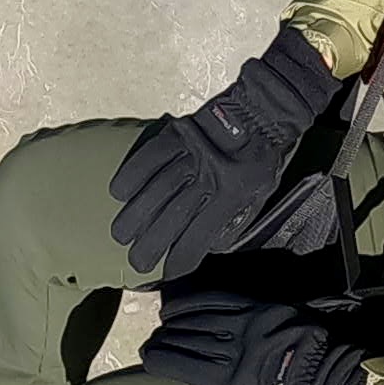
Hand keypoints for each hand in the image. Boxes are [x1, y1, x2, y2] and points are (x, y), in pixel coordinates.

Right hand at [106, 25, 345, 278]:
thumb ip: (232, 221)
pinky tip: (119, 193)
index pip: (200, 237)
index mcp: (233, 196)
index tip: (167, 273)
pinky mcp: (179, 133)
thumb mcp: (259, 195)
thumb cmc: (262, 159)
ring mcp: (192, 154)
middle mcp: (210, 177)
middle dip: (149, 245)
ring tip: (121, 234)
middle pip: (171, 218)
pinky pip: (150, 156)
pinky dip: (132, 174)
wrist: (264, 111)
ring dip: (134, 215)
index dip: (181, 259)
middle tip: (136, 262)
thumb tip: (204, 245)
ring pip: (155, 189)